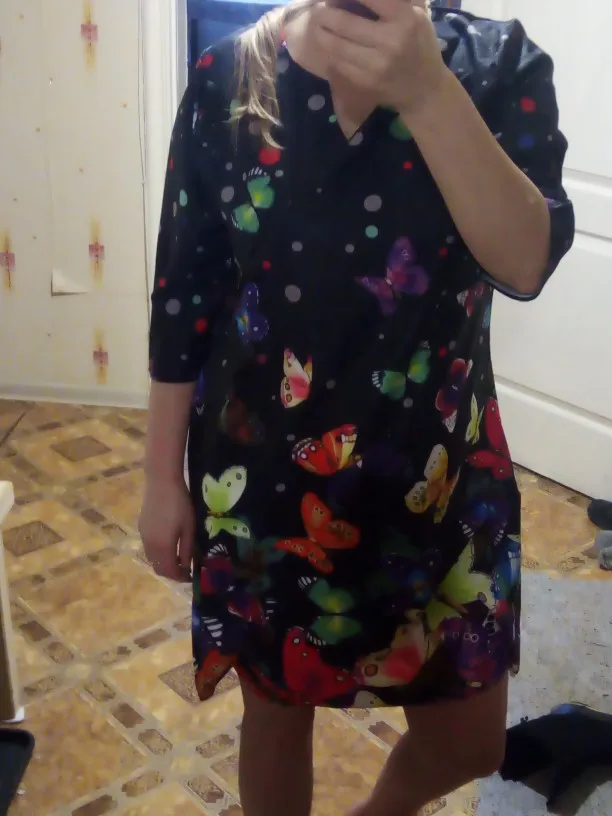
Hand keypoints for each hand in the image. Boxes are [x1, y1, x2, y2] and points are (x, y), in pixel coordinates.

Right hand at [139, 477, 193, 581]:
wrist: (161, 483)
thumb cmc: (180, 504)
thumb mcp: (189, 528)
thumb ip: (187, 549)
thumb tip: (187, 566)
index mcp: (163, 547)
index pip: (170, 571)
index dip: (181, 577)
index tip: (192, 576)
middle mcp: (149, 546)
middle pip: (158, 568)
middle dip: (172, 573)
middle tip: (186, 570)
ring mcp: (144, 536)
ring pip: (152, 559)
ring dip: (164, 564)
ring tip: (178, 558)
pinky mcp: (141, 528)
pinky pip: (149, 548)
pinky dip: (158, 554)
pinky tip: (169, 545)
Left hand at [312, 0, 447, 117]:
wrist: (425, 89)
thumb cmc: (420, 44)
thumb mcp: (415, 15)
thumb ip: (391, 2)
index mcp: (405, 18)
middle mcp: (391, 41)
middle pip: (344, 22)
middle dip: (326, 13)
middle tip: (319, 8)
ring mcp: (377, 65)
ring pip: (337, 45)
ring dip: (322, 33)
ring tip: (318, 25)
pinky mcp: (367, 82)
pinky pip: (340, 63)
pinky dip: (330, 52)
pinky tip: (327, 44)